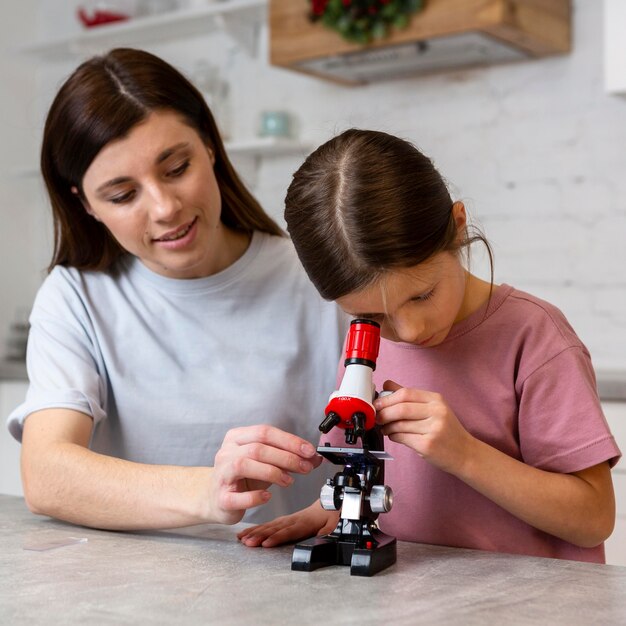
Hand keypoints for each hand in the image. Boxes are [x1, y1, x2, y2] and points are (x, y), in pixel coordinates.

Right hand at [208, 425, 322, 524]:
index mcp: (237, 437)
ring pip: (244, 465)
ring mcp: (221, 474)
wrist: (217, 498)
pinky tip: (267, 497)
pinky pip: (237, 496)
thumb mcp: (266, 462)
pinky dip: (255, 497)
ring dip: (272, 472)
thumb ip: (289, 458)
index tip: (308, 451)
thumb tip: (315, 458)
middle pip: (257, 448)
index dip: (289, 441)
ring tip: (289, 481)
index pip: (265, 432)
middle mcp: (226, 452)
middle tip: (305, 467)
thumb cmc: (244, 477)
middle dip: (286, 457)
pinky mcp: (221, 498)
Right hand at [237, 500, 339, 546]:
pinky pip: (270, 524)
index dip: (278, 537)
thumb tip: (321, 542)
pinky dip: (257, 528)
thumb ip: (328, 533)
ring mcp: (289, 519)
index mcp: (307, 522)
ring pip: (270, 525)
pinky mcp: (286, 520)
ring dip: (256, 532)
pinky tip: (247, 533)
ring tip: (243, 539)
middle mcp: (295, 519)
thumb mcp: (337, 524)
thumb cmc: (334, 514)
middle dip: (260, 535)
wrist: (334, 502)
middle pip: (276, 528)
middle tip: (247, 543)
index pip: (290, 530)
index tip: (265, 543)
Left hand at [374, 380, 475, 474]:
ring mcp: (433, 429)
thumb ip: (410, 397)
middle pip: (401, 408)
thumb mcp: (433, 408)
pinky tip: (394, 436)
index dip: (387, 398)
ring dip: (387, 427)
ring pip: (399, 424)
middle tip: (377, 417)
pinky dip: (393, 436)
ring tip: (385, 428)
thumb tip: (387, 384)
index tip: (377, 403)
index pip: (406, 393)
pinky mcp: (427, 445)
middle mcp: (437, 412)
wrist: (465, 453)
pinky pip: (402, 438)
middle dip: (384, 413)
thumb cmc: (447, 431)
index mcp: (436, 400)